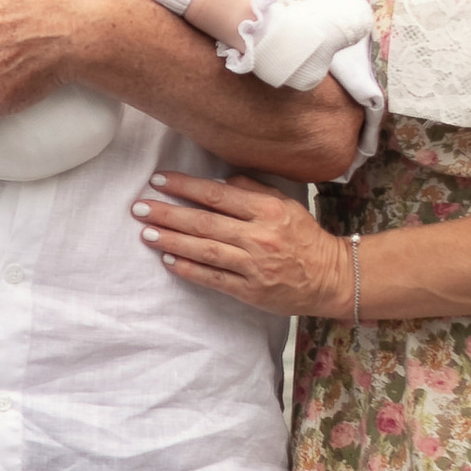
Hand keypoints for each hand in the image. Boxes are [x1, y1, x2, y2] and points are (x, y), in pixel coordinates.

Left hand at [132, 171, 345, 316]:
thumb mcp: (286, 204)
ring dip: (172, 241)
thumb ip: (253, 189)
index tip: (159, 181)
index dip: (185, 187)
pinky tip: (170, 261)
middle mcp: (258, 236)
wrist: (331, 277)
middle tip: (140, 208)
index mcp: (267, 210)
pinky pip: (214, 278)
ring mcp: (254, 265)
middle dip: (168, 214)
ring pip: (205, 250)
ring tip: (147, 234)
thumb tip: (221, 180)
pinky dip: (190, 270)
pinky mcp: (250, 290)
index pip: (217, 194)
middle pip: (204, 222)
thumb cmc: (305, 237)